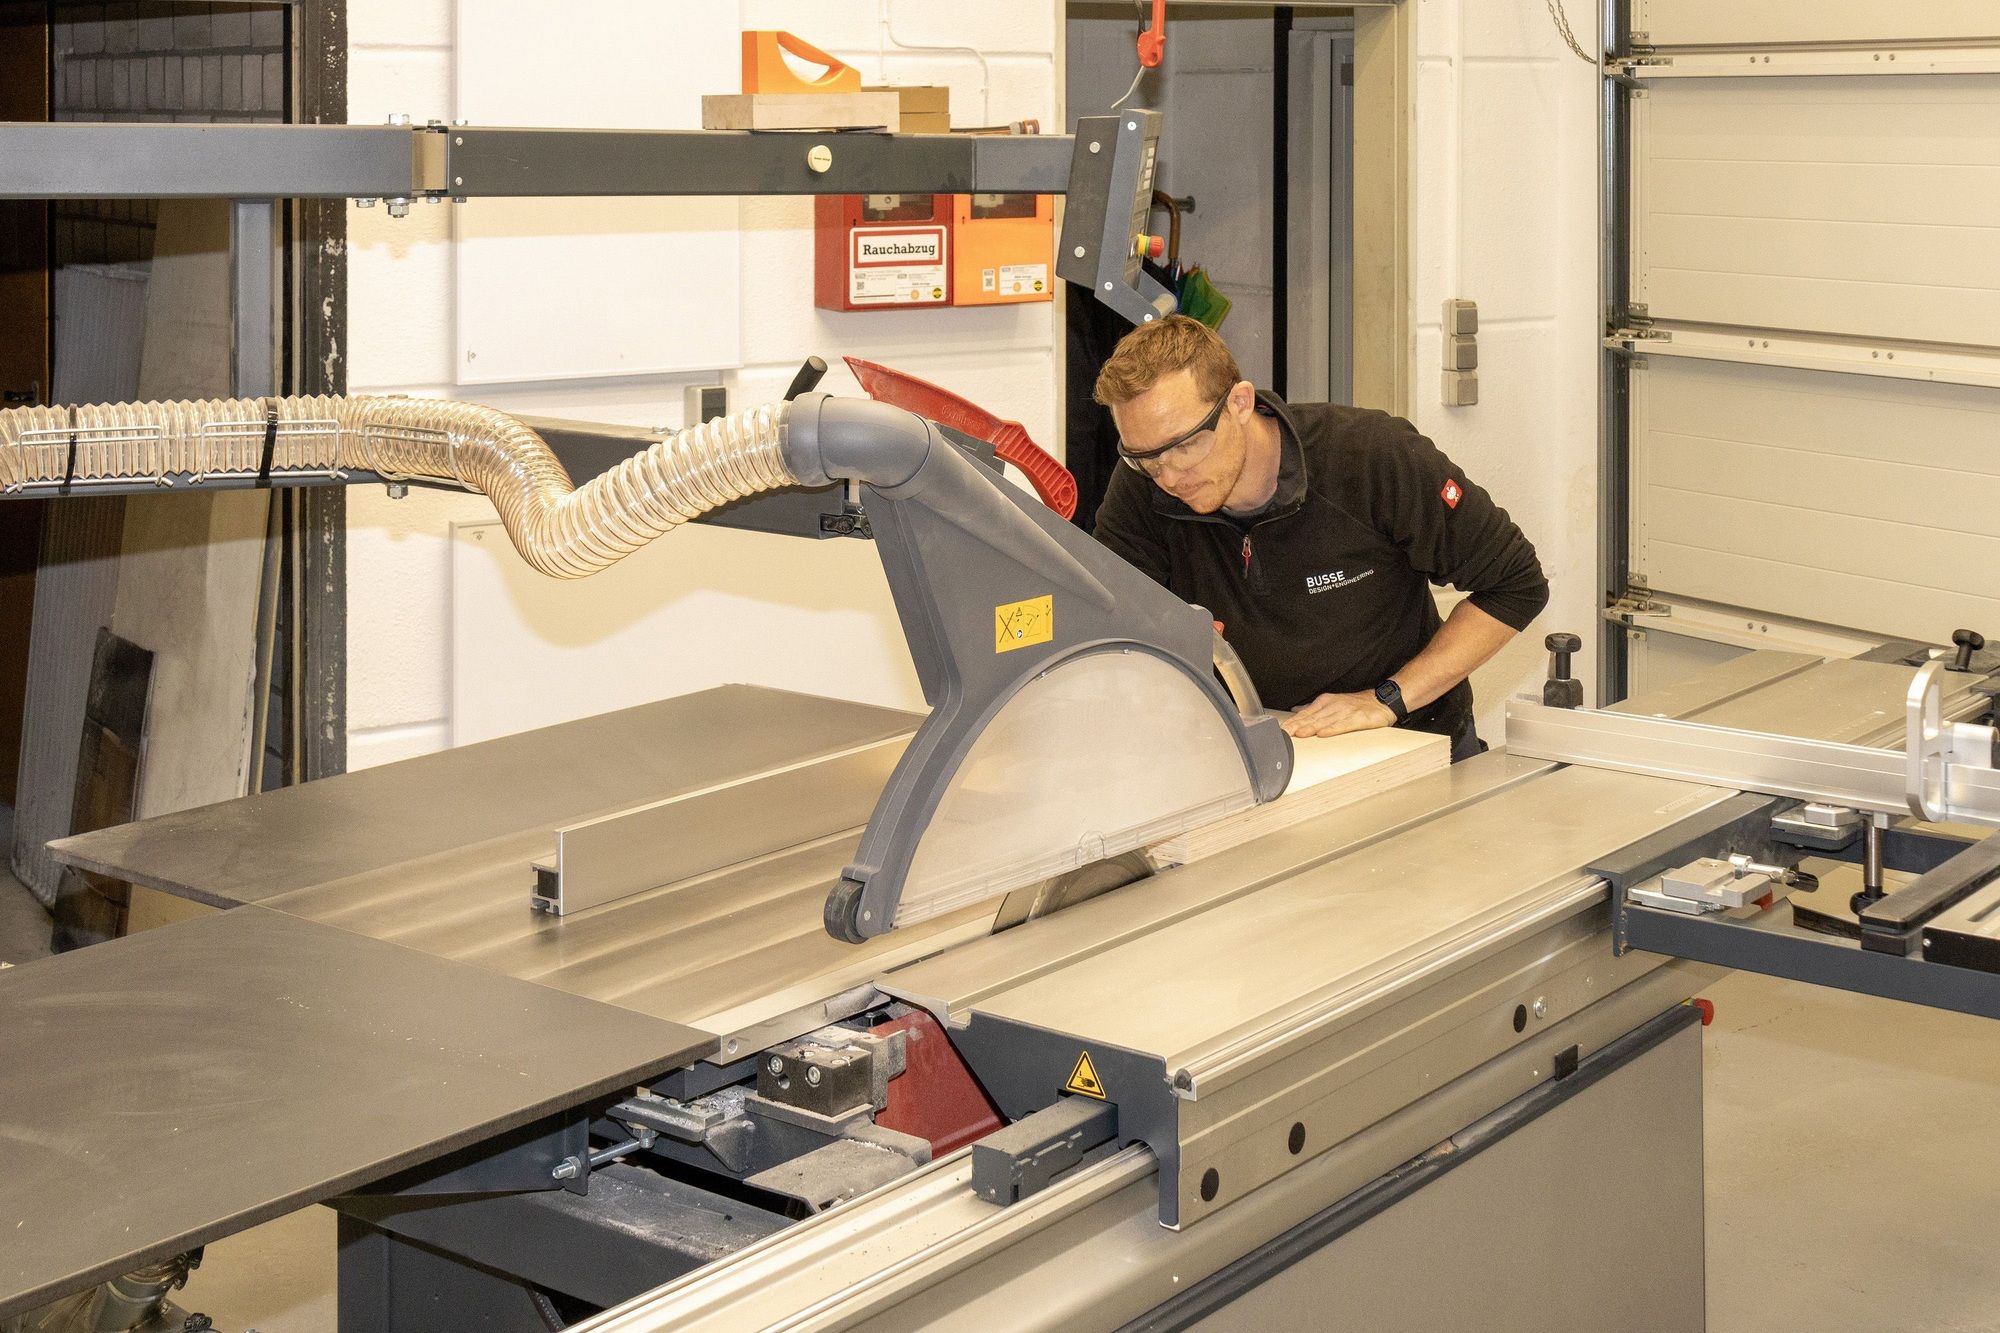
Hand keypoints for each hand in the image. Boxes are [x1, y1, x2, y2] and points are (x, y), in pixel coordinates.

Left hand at [1281, 691, 1396, 738]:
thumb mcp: (1332, 703)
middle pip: (1311, 718)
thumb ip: (1313, 709)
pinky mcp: (1357, 719)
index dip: (1292, 722)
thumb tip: (1295, 711)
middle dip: (1296, 726)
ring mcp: (1345, 712)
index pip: (1305, 714)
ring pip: (1324, 721)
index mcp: (1325, 703)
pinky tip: (1323, 734)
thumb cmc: (1356, 705)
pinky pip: (1343, 725)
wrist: (1381, 701)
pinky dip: (1332, 729)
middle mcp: (1333, 707)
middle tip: (1283, 734)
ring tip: (1298, 734)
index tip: (1280, 730)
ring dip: (1310, 728)